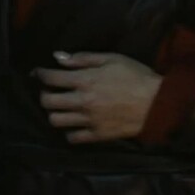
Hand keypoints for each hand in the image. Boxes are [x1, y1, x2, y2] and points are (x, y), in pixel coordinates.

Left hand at [34, 51, 162, 144]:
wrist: (156, 102)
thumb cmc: (136, 76)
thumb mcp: (112, 59)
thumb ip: (83, 59)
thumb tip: (58, 57)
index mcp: (85, 80)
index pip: (51, 78)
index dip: (40, 74)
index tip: (38, 73)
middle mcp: (82, 102)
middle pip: (48, 102)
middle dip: (44, 94)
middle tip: (51, 91)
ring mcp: (88, 120)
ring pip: (56, 121)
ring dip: (54, 113)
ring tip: (62, 107)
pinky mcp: (96, 135)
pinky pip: (72, 137)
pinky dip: (69, 130)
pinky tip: (75, 123)